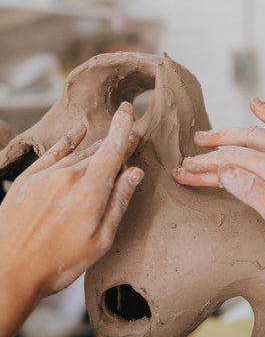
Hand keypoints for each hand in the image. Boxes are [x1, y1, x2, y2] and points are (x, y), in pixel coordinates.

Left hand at [0, 102, 142, 335]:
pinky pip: (53, 151)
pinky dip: (68, 141)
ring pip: (78, 154)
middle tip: (129, 141)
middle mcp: (68, 177)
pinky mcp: (28, 178)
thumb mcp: (100, 241)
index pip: (112, 151)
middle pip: (98, 152)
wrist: (9, 272)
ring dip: (95, 149)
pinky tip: (78, 131)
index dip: (123, 128)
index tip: (128, 110)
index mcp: (90, 193)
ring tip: (107, 145)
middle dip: (115, 145)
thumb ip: (118, 202)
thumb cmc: (58, 263)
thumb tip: (135, 173)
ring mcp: (46, 175)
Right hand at [173, 97, 264, 257]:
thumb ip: (253, 192)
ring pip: (254, 133)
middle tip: (189, 157)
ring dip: (227, 133)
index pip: (229, 162)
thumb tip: (223, 171)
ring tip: (206, 136)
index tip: (184, 172)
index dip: (204, 167)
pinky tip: (256, 103)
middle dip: (210, 152)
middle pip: (237, 146)